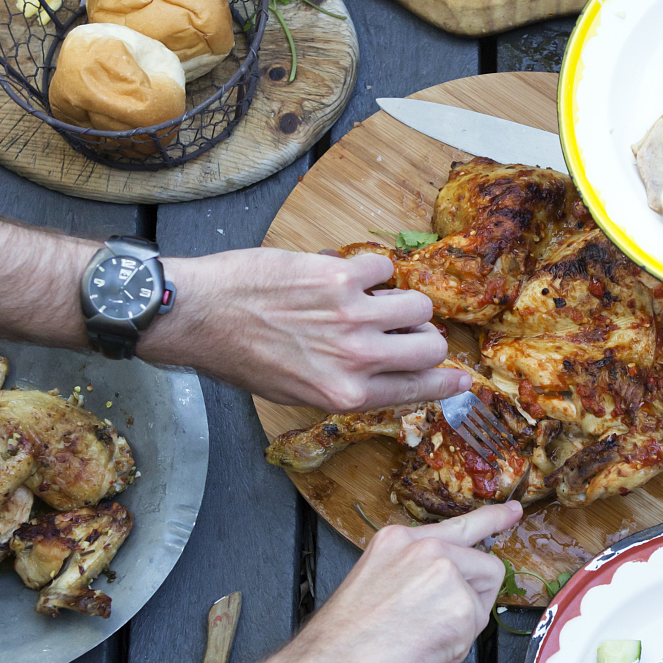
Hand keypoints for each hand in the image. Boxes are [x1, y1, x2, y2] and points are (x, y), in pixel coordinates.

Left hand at [156, 249, 470, 412]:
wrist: (201, 315)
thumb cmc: (240, 357)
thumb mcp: (296, 391)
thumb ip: (345, 384)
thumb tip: (384, 370)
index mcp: (347, 394)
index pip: (419, 389)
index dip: (446, 383)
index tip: (462, 379)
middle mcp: (357, 359)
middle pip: (431, 345)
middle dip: (423, 337)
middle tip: (405, 329)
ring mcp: (352, 315)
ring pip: (417, 304)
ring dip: (400, 300)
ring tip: (374, 299)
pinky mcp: (340, 275)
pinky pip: (383, 268)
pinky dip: (371, 271)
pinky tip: (344, 275)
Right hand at [304, 505, 520, 662]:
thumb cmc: (343, 643)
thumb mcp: (376, 585)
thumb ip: (414, 576)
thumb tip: (444, 593)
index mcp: (399, 541)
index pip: (459, 525)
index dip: (493, 519)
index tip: (512, 512)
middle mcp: (425, 548)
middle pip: (485, 568)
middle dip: (472, 602)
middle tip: (439, 628)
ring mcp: (446, 573)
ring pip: (483, 603)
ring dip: (461, 629)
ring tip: (419, 642)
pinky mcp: (461, 607)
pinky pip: (474, 635)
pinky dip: (452, 655)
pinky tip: (419, 657)